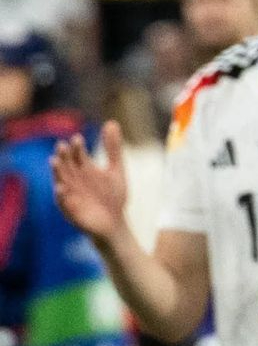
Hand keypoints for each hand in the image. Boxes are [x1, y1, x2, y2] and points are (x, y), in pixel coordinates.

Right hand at [51, 120, 127, 243]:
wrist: (115, 223)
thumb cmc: (114, 196)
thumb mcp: (116, 170)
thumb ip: (113, 148)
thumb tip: (112, 122)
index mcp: (84, 169)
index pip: (78, 154)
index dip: (77, 147)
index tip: (78, 138)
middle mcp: (75, 180)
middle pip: (67, 165)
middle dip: (64, 156)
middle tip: (62, 145)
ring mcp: (71, 194)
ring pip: (61, 180)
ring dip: (57, 172)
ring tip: (54, 161)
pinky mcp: (71, 210)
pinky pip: (63, 202)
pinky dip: (61, 195)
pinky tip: (61, 188)